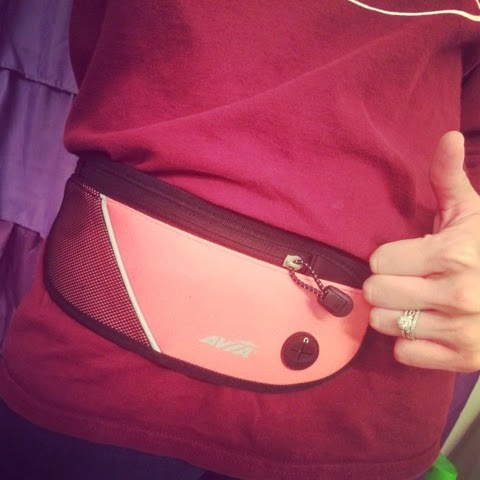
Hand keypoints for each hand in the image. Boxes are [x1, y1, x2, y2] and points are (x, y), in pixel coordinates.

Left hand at [363, 131, 479, 371]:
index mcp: (453, 253)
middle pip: (376, 292)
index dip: (388, 258)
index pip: (378, 261)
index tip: (404, 257)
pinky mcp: (463, 359)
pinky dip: (408, 343)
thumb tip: (445, 136)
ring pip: (385, 323)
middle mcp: (456, 294)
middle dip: (385, 285)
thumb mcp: (472, 211)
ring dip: (392, 313)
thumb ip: (449, 177)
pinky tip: (426, 327)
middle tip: (405, 281)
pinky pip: (404, 353)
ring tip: (414, 303)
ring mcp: (460, 330)